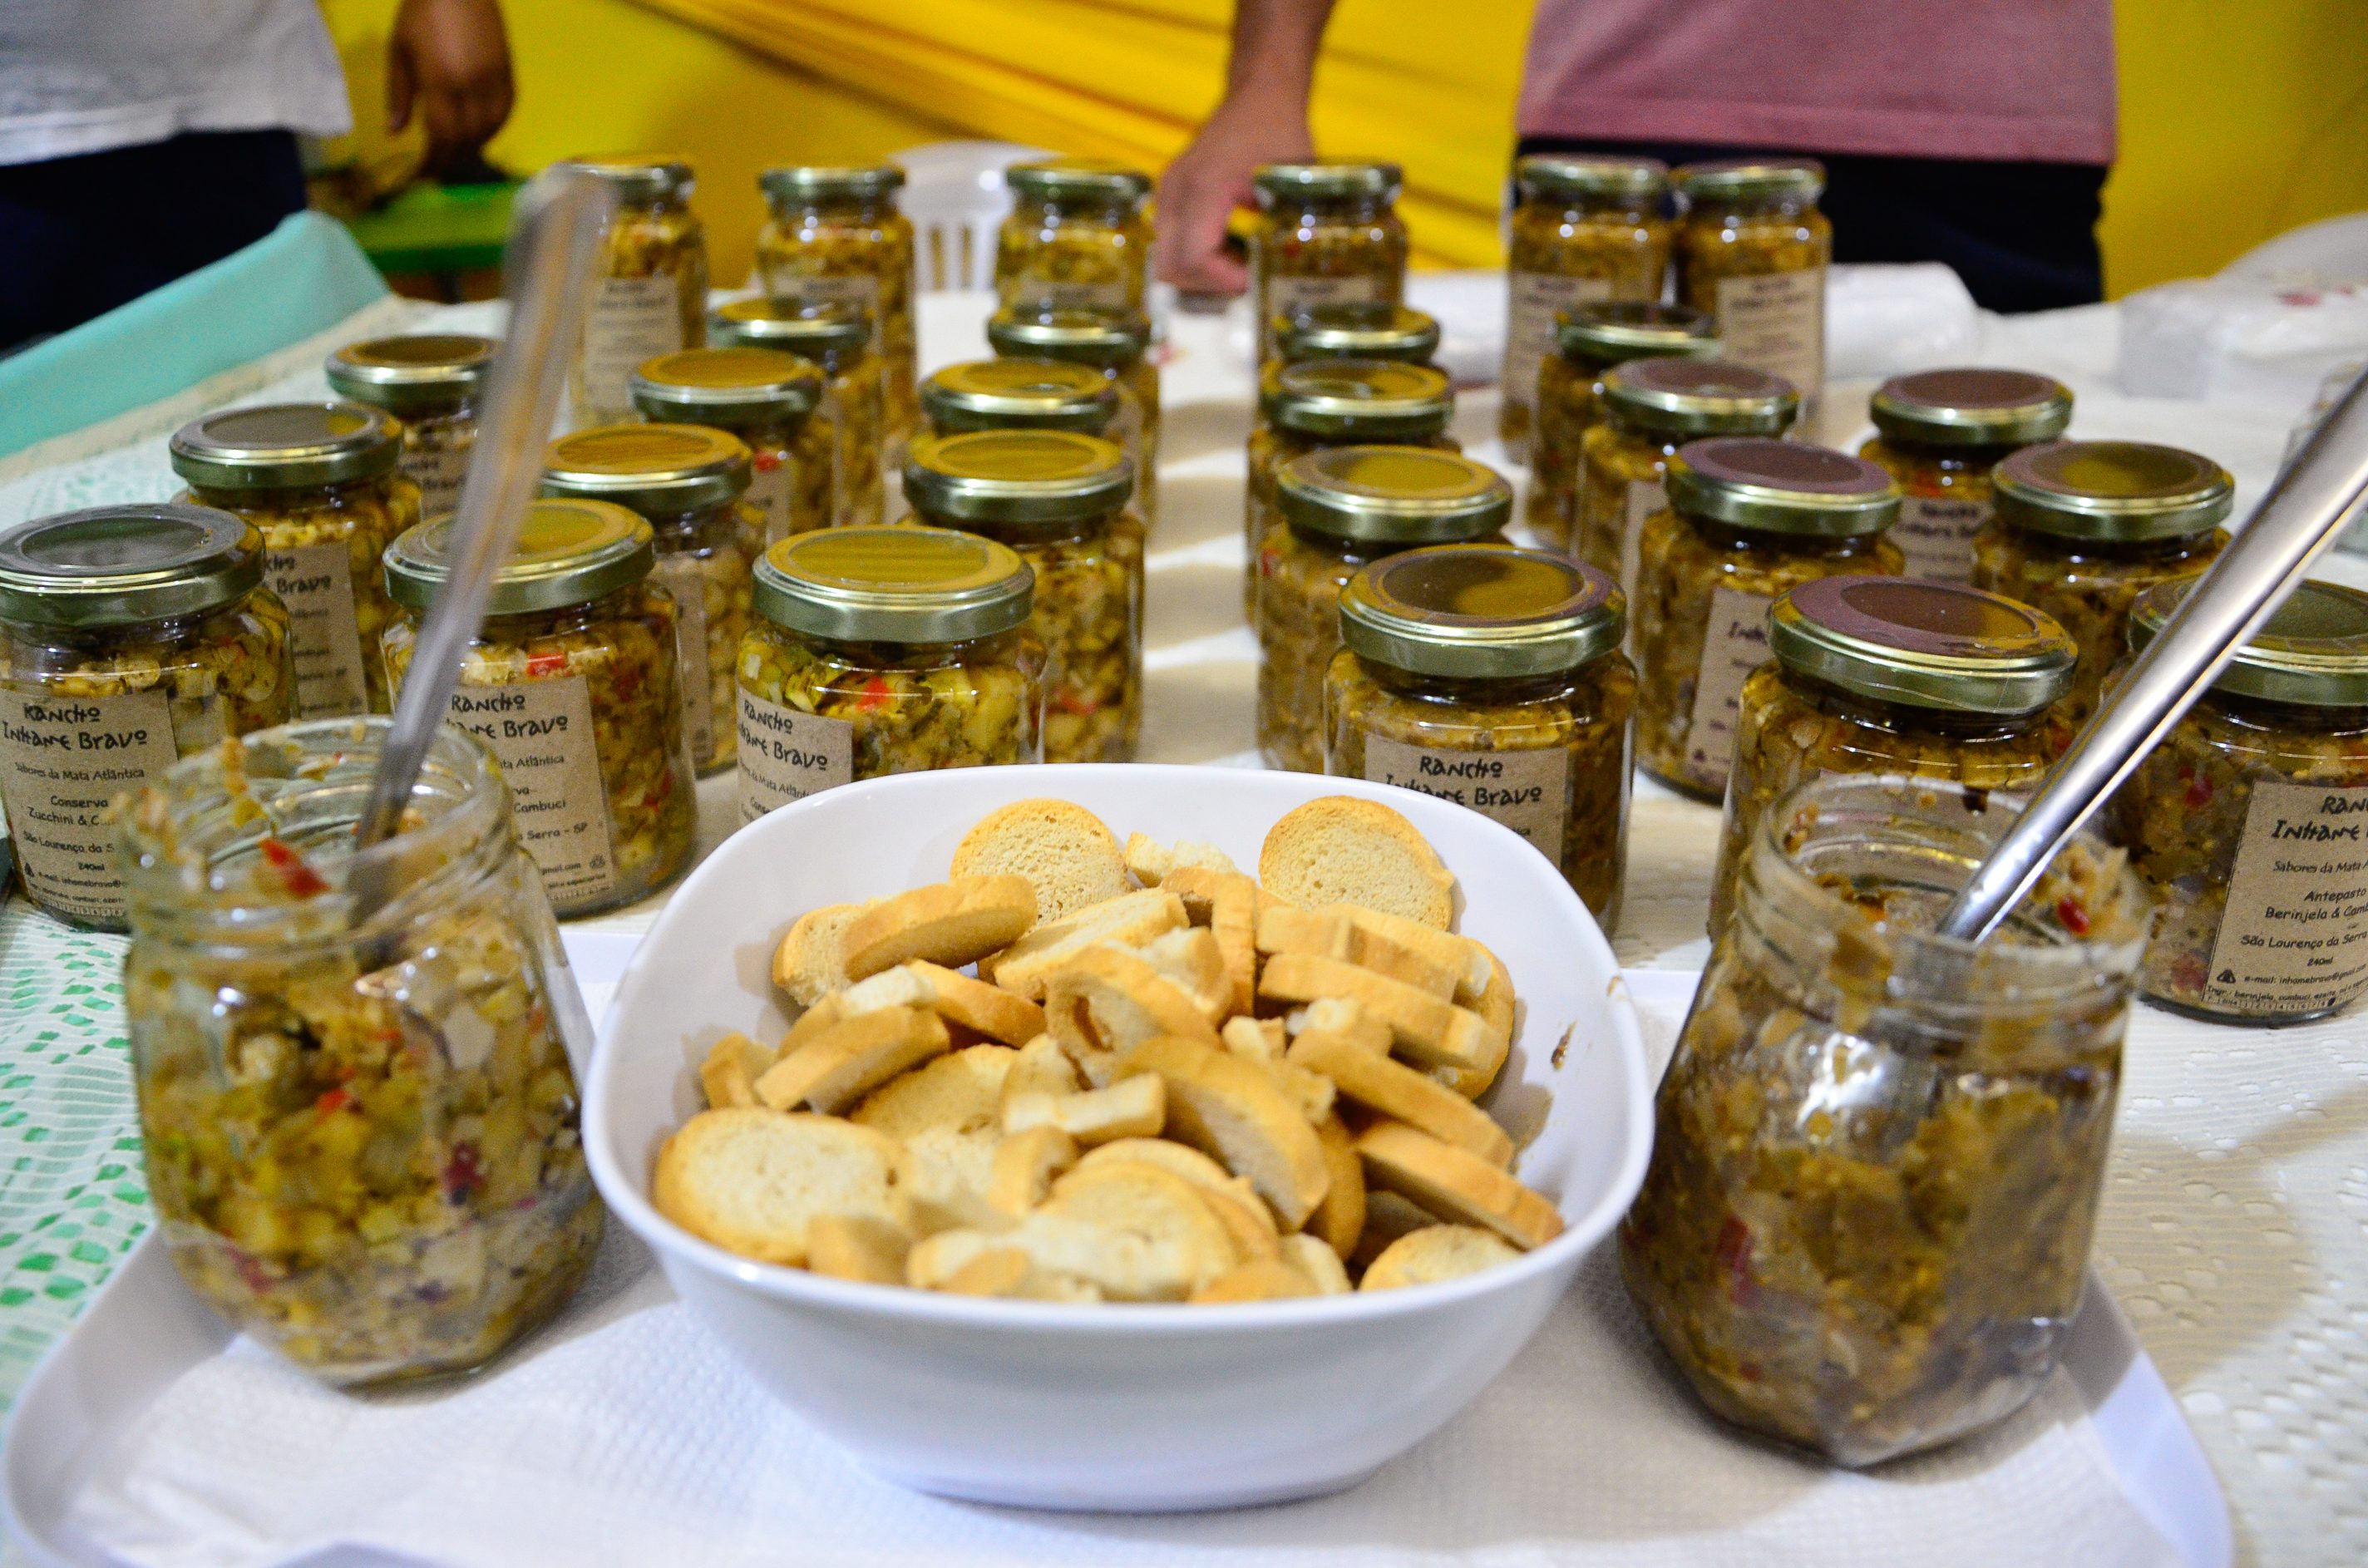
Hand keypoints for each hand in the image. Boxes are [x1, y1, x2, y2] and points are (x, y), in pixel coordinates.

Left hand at [388, 0, 515, 176]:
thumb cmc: (421, 14)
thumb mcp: (399, 51)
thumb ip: (400, 94)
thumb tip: (396, 133)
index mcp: (440, 81)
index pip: (442, 135)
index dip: (434, 160)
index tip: (424, 173)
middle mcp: (471, 86)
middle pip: (467, 138)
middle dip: (452, 156)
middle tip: (439, 164)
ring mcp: (494, 79)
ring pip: (490, 128)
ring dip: (474, 144)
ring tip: (459, 148)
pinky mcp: (508, 71)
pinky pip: (505, 111)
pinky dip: (494, 127)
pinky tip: (481, 128)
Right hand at [1156, 92, 1314, 294]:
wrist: (1258, 95)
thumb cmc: (1278, 130)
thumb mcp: (1291, 181)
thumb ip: (1286, 227)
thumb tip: (1286, 273)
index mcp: (1204, 188)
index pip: (1195, 259)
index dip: (1224, 281)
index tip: (1255, 279)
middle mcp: (1176, 191)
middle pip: (1170, 268)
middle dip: (1208, 285)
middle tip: (1245, 281)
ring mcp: (1167, 191)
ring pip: (1166, 259)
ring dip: (1201, 273)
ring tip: (1239, 266)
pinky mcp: (1169, 193)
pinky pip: (1169, 241)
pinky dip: (1195, 256)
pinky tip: (1229, 250)